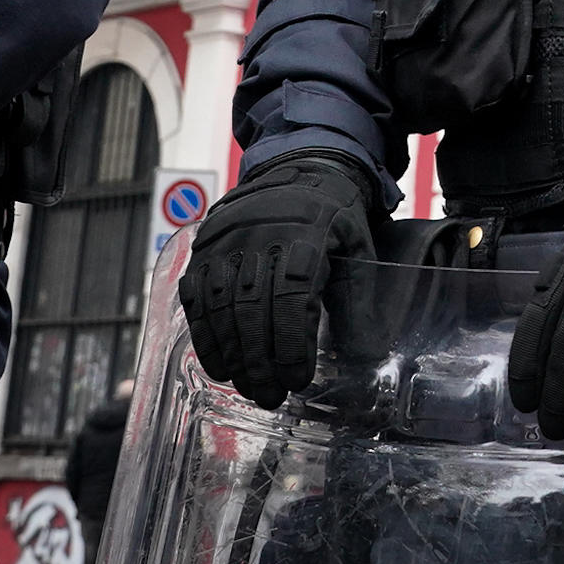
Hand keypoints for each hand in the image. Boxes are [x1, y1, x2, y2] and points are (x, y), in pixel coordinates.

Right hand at [177, 152, 381, 408]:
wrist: (299, 167)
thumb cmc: (334, 217)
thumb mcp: (358, 251)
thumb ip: (358, 303)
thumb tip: (367, 358)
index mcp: (306, 235)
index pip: (293, 299)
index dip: (292, 344)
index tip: (297, 380)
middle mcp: (261, 236)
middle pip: (252, 308)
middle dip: (260, 360)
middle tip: (269, 396)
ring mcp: (227, 240)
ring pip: (221, 306)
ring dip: (231, 354)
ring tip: (247, 386)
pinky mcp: (204, 247)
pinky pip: (196, 296)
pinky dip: (205, 334)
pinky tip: (219, 363)